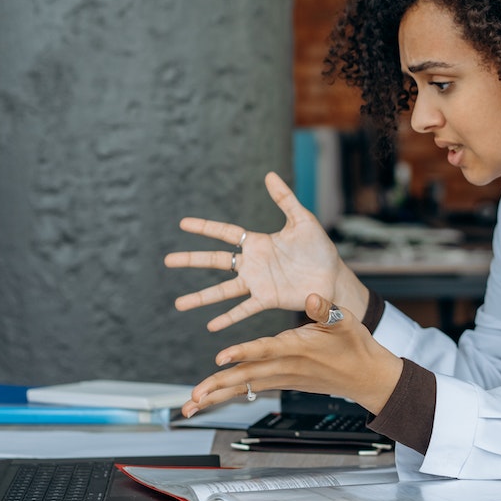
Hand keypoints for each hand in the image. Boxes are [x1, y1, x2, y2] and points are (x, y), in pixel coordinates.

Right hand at [165, 171, 366, 331]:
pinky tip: (211, 326)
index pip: (225, 233)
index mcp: (258, 243)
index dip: (205, 228)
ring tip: (179, 305)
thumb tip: (269, 174)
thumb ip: (285, 199)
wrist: (334, 276)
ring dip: (202, 298)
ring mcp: (257, 283)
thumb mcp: (302, 220)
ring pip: (223, 290)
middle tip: (167, 261)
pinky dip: (228, 318)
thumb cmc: (319, 248)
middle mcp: (253, 264)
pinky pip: (244, 309)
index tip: (183, 224)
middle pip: (215, 262)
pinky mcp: (268, 299)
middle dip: (191, 260)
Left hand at [181, 293, 403, 416]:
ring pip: (245, 388)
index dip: (243, 353)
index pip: (266, 350)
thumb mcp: (345, 321)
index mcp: (298, 348)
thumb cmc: (356, 346)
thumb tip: (311, 295)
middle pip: (247, 378)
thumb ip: (326, 308)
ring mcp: (283, 378)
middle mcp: (286, 367)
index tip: (221, 357)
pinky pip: (251, 390)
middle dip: (218, 387)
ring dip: (217, 396)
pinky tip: (210, 399)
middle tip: (193, 397)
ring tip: (190, 406)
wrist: (366, 377)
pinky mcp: (282, 382)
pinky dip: (230, 394)